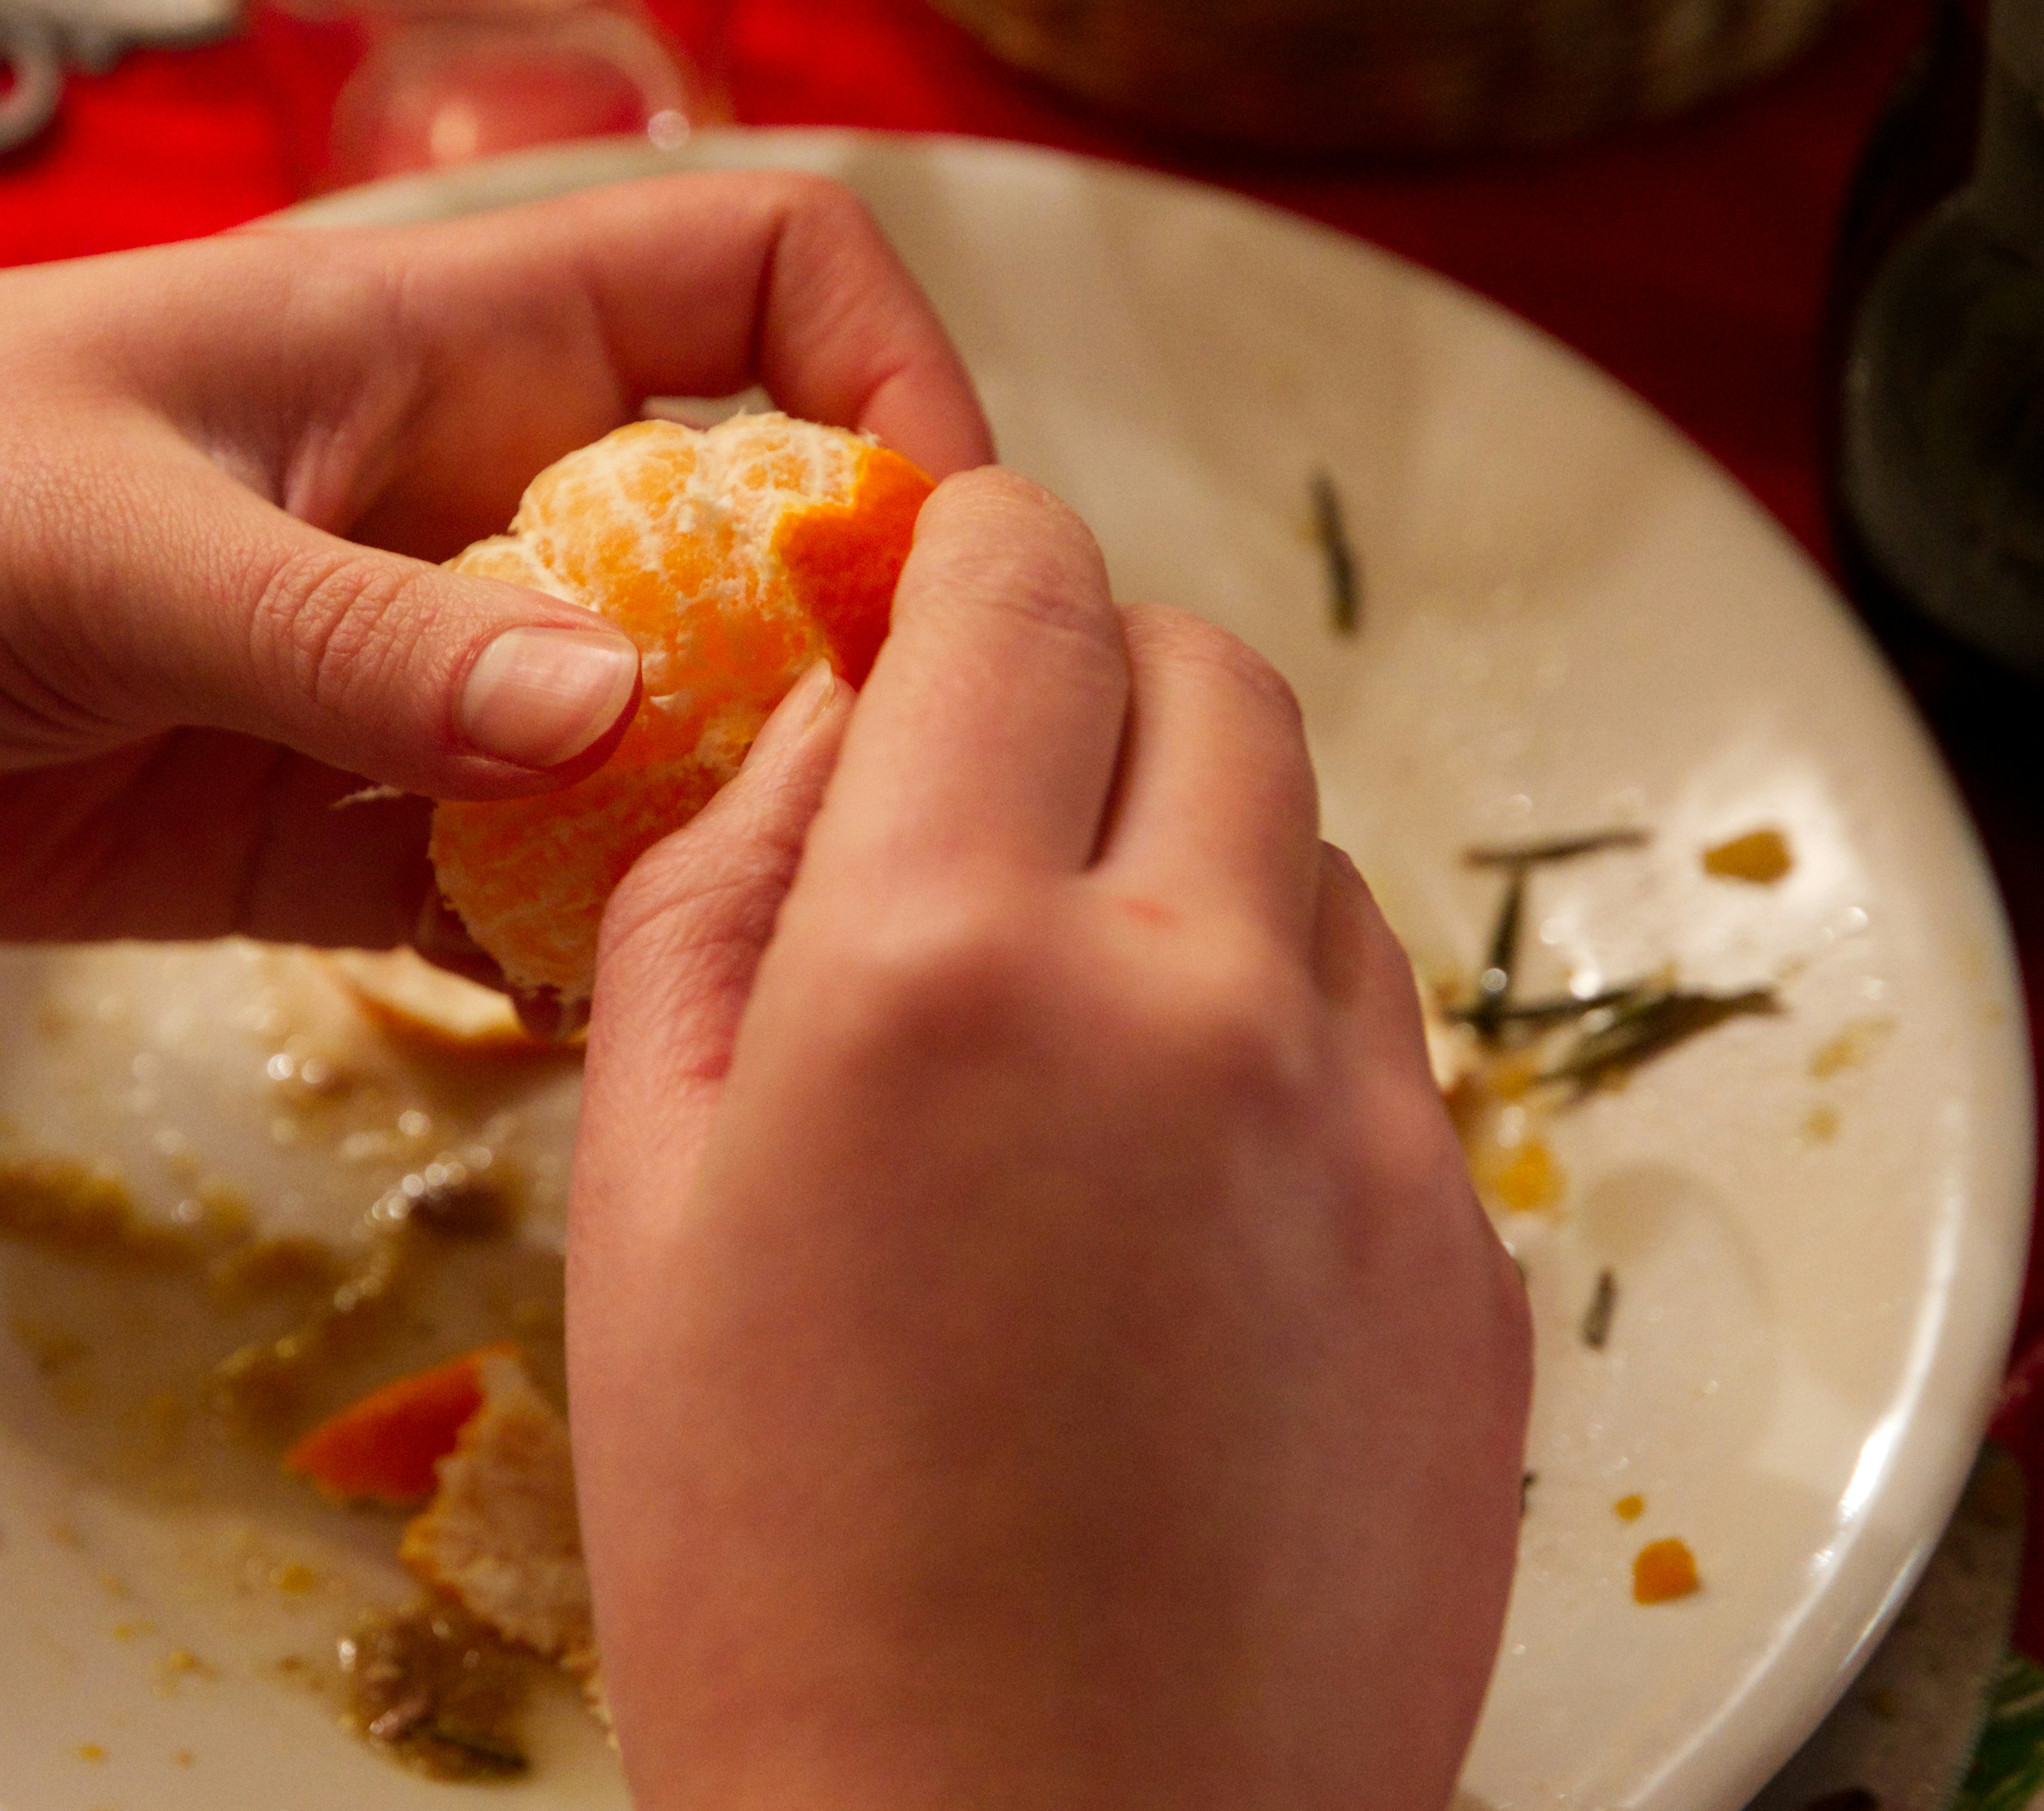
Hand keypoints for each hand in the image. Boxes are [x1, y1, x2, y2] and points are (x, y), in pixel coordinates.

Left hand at [0, 173, 990, 940]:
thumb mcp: (104, 541)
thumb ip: (357, 635)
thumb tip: (614, 715)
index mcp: (440, 346)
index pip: (761, 282)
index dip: (887, 383)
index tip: (929, 560)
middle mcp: (460, 502)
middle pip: (743, 552)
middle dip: (826, 668)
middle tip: (860, 823)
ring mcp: (402, 673)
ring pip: (644, 743)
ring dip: (707, 838)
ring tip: (749, 955)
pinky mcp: (321, 824)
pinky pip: (506, 889)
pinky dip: (569, 952)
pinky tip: (605, 1026)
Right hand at [568, 472, 1531, 1810]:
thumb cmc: (773, 1559)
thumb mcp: (640, 1196)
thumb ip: (712, 900)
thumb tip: (820, 728)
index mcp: (944, 963)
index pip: (1019, 593)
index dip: (971, 547)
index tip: (938, 580)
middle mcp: (1194, 998)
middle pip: (1210, 679)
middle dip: (1099, 681)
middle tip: (1001, 790)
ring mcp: (1368, 1130)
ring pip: (1313, 858)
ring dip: (1198, 867)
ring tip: (1076, 1038)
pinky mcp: (1466, 1258)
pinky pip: (1387, 1047)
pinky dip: (1284, 1039)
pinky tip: (1176, 1195)